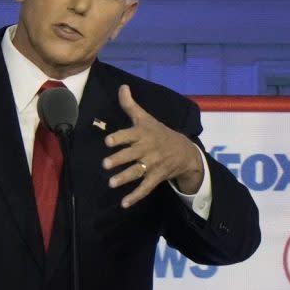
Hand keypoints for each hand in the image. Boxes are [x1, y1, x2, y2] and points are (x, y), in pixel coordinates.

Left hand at [103, 85, 203, 207]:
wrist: (184, 150)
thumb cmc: (158, 132)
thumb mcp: (145, 118)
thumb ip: (130, 105)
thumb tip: (122, 86)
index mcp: (143, 133)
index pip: (130, 134)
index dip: (119, 137)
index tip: (108, 141)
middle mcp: (147, 148)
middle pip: (132, 154)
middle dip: (119, 159)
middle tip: (105, 164)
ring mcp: (153, 164)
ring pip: (138, 171)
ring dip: (125, 178)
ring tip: (111, 183)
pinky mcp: (156, 177)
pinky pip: (146, 188)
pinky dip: (135, 196)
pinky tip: (124, 203)